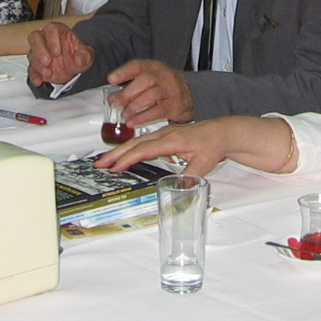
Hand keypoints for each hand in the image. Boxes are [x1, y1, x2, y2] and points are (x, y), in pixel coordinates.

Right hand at [27, 21, 94, 86]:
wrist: (75, 66)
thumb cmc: (78, 55)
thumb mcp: (87, 55)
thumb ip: (84, 56)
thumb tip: (78, 60)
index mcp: (59, 32)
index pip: (50, 29)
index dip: (51, 39)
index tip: (57, 51)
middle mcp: (46, 40)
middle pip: (35, 38)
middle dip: (39, 50)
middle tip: (47, 61)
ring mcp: (40, 53)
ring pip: (32, 54)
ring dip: (38, 65)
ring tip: (48, 73)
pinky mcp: (37, 66)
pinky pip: (31, 69)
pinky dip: (34, 76)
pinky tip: (39, 81)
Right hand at [97, 119, 230, 175]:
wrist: (221, 131)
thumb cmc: (212, 145)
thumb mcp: (204, 163)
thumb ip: (190, 176)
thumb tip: (178, 189)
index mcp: (172, 140)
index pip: (145, 149)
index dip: (129, 158)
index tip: (115, 167)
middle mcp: (164, 134)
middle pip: (135, 143)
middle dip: (116, 154)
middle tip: (99, 164)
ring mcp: (163, 133)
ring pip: (137, 141)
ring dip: (120, 151)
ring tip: (105, 161)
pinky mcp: (164, 135)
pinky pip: (143, 141)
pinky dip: (130, 148)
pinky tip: (123, 155)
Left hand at [107, 58, 193, 124]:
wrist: (188, 95)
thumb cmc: (163, 86)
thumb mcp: (149, 79)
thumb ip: (130, 86)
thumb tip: (111, 98)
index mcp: (153, 67)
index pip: (137, 65)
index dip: (123, 72)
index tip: (111, 79)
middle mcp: (163, 76)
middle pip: (145, 80)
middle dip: (127, 93)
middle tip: (115, 103)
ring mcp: (171, 90)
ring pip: (152, 96)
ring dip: (134, 107)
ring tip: (124, 115)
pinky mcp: (174, 105)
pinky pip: (158, 111)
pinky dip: (143, 118)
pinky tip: (134, 122)